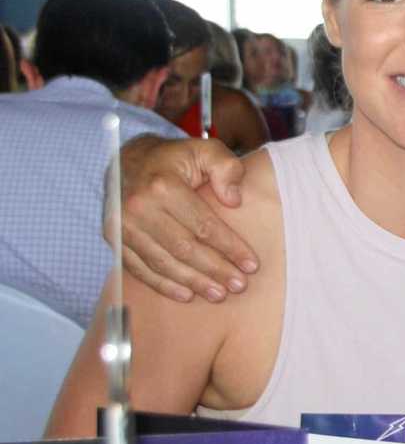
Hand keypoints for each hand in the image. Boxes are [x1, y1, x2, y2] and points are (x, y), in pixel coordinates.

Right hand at [111, 135, 256, 301]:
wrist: (126, 159)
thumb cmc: (174, 158)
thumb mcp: (205, 149)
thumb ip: (226, 167)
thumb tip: (234, 200)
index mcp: (163, 185)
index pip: (203, 225)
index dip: (230, 248)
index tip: (251, 265)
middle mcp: (138, 207)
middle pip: (184, 248)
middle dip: (215, 270)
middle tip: (239, 286)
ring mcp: (122, 225)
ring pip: (163, 263)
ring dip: (193, 282)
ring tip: (219, 294)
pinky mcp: (113, 239)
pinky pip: (139, 268)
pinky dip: (163, 285)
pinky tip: (186, 294)